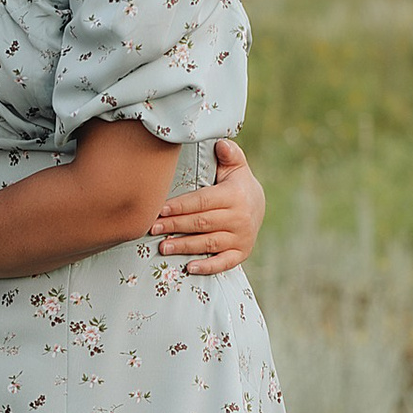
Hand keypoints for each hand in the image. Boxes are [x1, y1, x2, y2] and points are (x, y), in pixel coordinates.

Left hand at [151, 138, 265, 275]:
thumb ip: (229, 153)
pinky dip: (207, 267)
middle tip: (152, 228)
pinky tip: (189, 268)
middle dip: (175, 225)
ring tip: (162, 247)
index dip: (180, 206)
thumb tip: (220, 143)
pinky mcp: (242, 253)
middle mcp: (240, 218)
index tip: (160, 209)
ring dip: (184, 246)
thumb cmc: (237, 183)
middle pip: (201, 223)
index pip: (202, 202)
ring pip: (208, 244)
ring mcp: (241, 238)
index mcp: (234, 196)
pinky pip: (224, 263)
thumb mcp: (236, 166)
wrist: (259, 206)